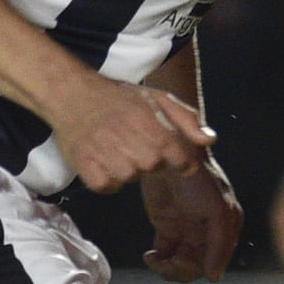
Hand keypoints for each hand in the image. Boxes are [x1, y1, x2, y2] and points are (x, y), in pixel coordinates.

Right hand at [52, 68, 215, 194]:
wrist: (73, 96)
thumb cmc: (118, 97)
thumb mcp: (158, 98)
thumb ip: (187, 120)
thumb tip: (210, 140)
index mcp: (158, 134)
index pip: (183, 162)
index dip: (178, 158)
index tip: (166, 149)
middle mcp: (138, 152)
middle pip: (155, 169)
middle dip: (147, 157)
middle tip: (130, 137)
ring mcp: (114, 165)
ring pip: (131, 178)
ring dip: (125, 166)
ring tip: (113, 144)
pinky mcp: (92, 175)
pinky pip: (109, 187)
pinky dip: (105, 176)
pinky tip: (100, 157)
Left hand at [143, 157, 243, 282]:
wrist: (167, 157)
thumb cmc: (197, 179)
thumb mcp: (216, 211)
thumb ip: (218, 245)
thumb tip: (215, 277)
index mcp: (226, 227)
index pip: (216, 261)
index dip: (199, 268)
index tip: (181, 262)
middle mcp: (208, 231)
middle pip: (197, 266)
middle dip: (181, 270)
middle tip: (166, 263)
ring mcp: (187, 230)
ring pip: (181, 263)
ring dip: (167, 268)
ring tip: (155, 260)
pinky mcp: (168, 227)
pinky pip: (165, 254)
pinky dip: (158, 261)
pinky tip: (151, 256)